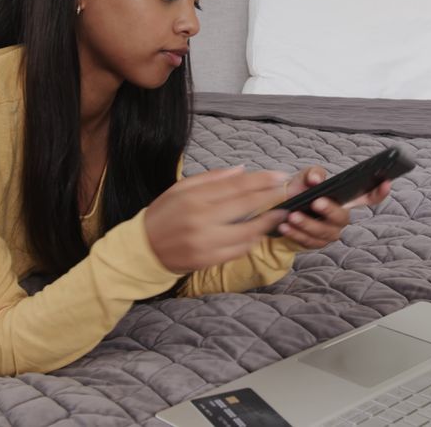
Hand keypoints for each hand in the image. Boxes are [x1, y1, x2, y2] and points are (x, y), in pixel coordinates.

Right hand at [144, 166, 289, 273]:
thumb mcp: (180, 188)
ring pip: (247, 232)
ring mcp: (205, 242)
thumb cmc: (163, 215)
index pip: (235, 186)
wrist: (143, 249)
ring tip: (280, 213)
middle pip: (245, 206)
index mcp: (194, 198)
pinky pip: (238, 250)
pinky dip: (252, 240)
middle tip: (287, 192)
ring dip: (267, 222)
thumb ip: (211, 178)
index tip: (279, 176)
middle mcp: (201, 220)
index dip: (261, 180)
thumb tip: (241, 170)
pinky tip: (259, 232)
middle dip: (271, 198)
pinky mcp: (208, 260)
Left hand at [277, 165, 391, 248]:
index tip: (385, 182)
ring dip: (307, 224)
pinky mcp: (316, 242)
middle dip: (330, 210)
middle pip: (343, 217)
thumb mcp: (306, 178)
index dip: (379, 192)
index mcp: (344, 198)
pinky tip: (285, 226)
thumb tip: (314, 179)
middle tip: (315, 202)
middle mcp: (341, 217)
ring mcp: (329, 232)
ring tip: (292, 216)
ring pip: (324, 232)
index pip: (367, 196)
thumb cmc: (301, 191)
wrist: (280, 210)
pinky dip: (296, 234)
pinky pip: (309, 242)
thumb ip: (312, 174)